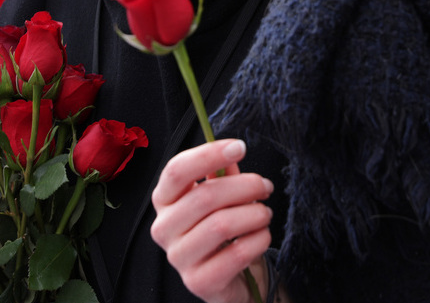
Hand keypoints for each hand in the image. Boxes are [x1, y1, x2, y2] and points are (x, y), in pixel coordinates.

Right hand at [151, 139, 275, 302]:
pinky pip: (235, 254)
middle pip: (204, 196)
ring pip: (221, 225)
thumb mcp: (221, 198)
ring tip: (265, 214)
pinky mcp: (198, 282)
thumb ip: (222, 174)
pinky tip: (262, 236)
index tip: (239, 147)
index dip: (209, 154)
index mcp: (165, 200)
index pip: (176, 170)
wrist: (229, 277)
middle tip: (265, 187)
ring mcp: (178, 257)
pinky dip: (257, 240)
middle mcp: (164, 228)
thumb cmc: (223, 231)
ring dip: (254, 215)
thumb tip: (232, 152)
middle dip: (245, 186)